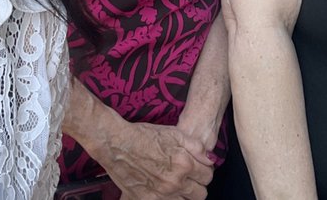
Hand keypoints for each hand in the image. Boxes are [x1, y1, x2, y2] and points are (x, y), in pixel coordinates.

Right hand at [94, 119, 213, 199]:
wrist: (117, 145)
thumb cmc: (144, 136)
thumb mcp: (174, 133)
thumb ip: (196, 147)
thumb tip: (209, 159)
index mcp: (184, 164)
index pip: (207, 177)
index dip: (205, 171)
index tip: (199, 168)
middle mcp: (175, 182)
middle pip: (200, 194)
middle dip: (198, 185)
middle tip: (190, 177)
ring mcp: (161, 194)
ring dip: (186, 195)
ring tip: (178, 185)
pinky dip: (170, 199)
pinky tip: (165, 190)